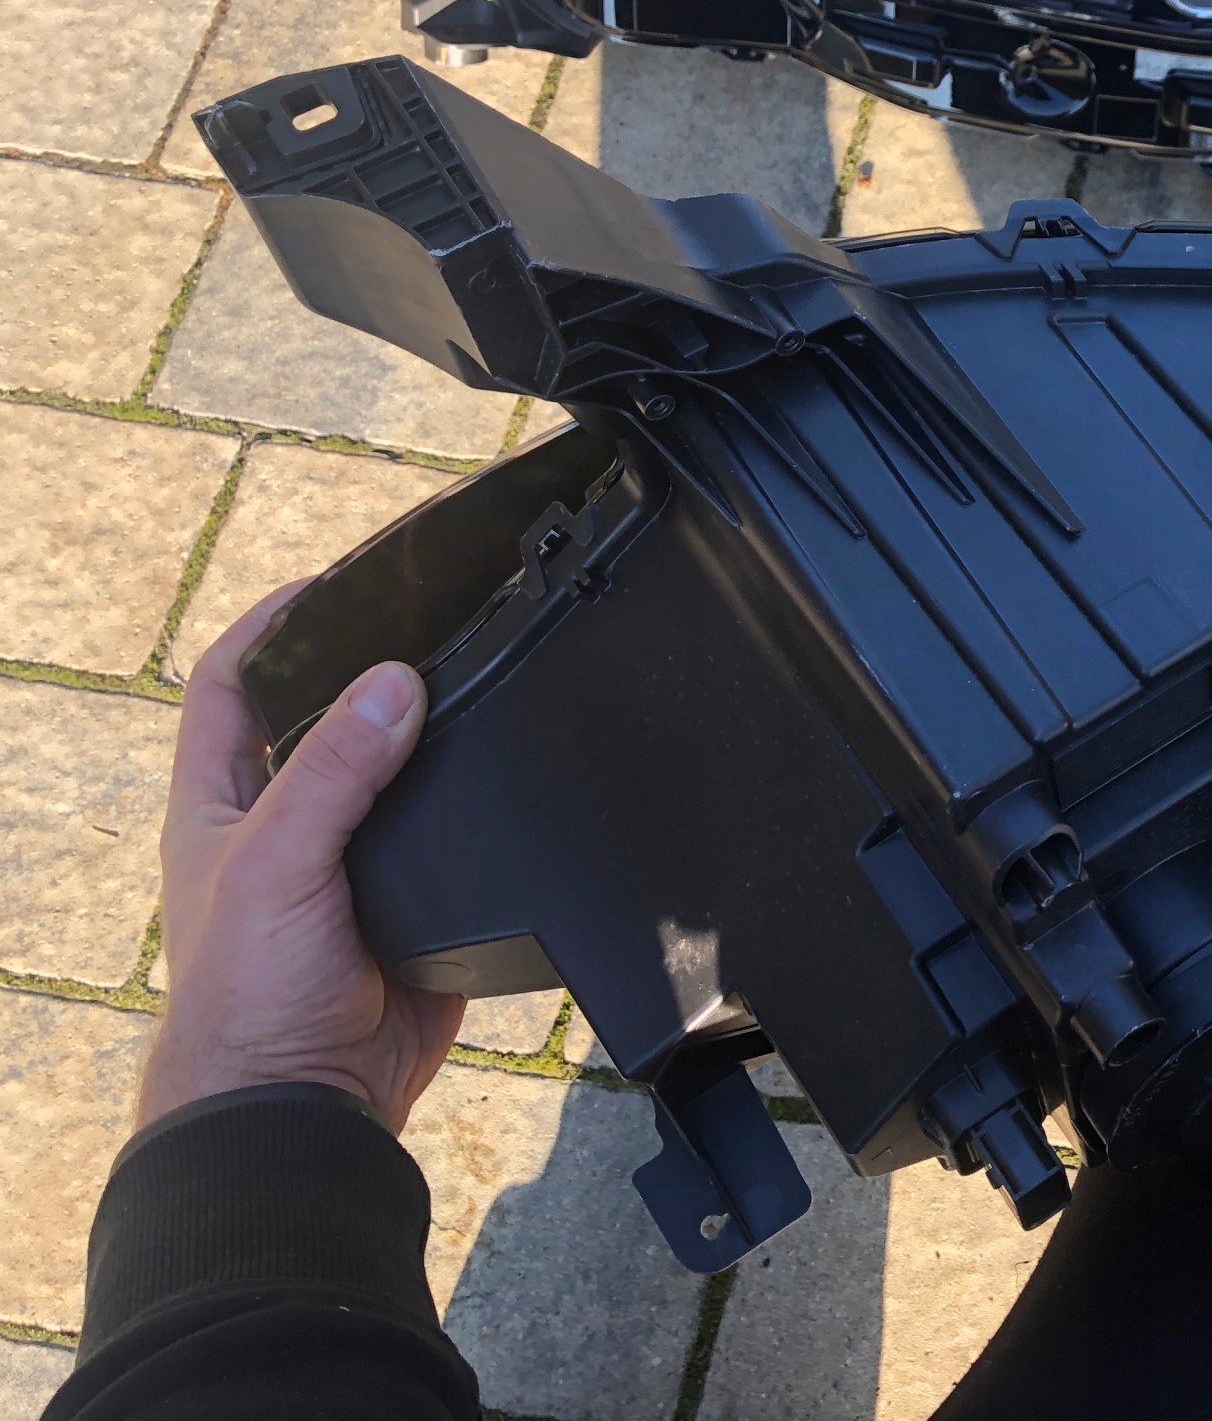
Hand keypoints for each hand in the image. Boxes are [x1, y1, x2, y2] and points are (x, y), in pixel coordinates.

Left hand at [139, 581, 464, 1131]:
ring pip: (400, 771)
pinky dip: (481, 802)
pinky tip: (513, 771)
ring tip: (485, 677)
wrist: (308, 1102)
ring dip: (435, 734)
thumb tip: (392, 684)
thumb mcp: (275, 865)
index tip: (335, 583)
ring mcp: (354, 860)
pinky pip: (455, 834)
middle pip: (328, 716)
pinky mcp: (417, 899)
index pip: (232, 683)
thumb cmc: (247, 997)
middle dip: (372, 669)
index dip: (272, 625)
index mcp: (223, 802)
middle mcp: (286, 821)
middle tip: (432, 620)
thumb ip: (333, 774)